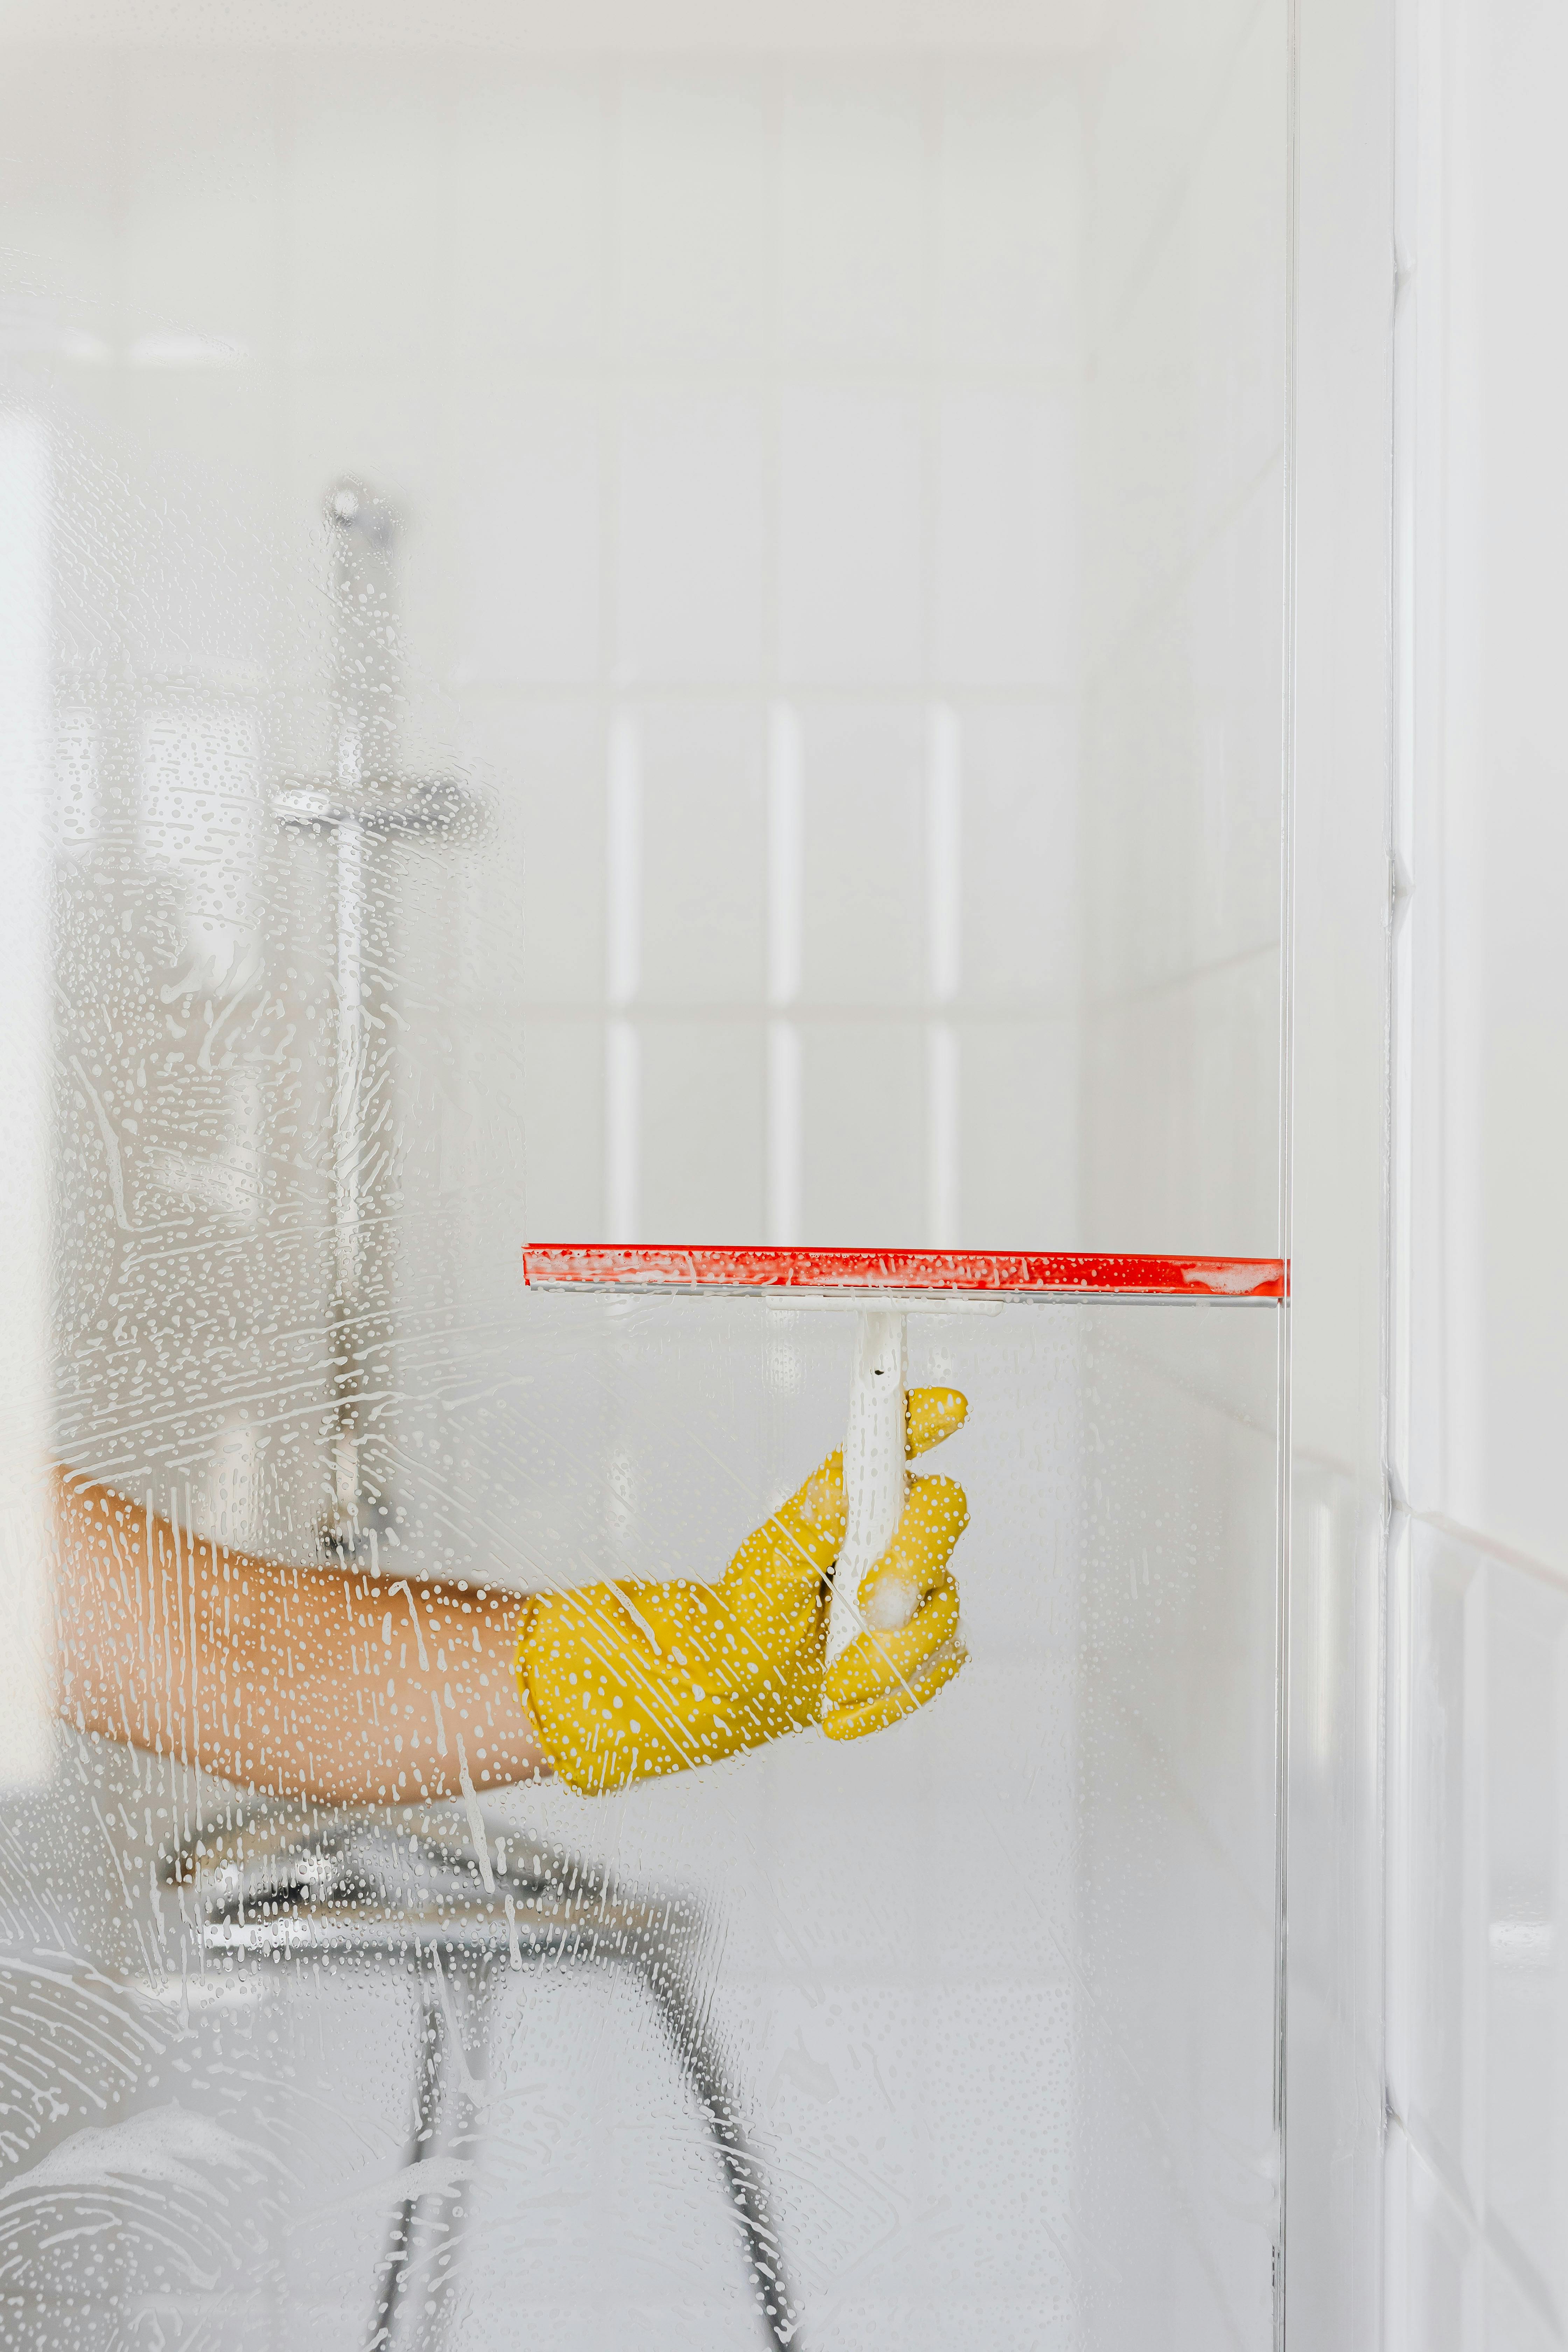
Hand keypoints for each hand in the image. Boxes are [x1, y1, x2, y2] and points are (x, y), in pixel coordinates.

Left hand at [515, 1387, 969, 1793]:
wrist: (745, 1686)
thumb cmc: (751, 1615)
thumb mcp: (764, 1574)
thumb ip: (805, 1532)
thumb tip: (835, 1487)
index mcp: (853, 1496)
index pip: (896, 1440)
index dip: (926, 1417)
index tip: (951, 1405)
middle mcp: (894, 1529)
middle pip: (943, 1514)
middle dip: (912, 1564)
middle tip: (869, 1608)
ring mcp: (920, 1586)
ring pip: (943, 1606)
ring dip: (887, 1655)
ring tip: (833, 1683)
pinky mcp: (930, 1641)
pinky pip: (938, 1665)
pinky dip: (889, 1697)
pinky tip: (844, 1711)